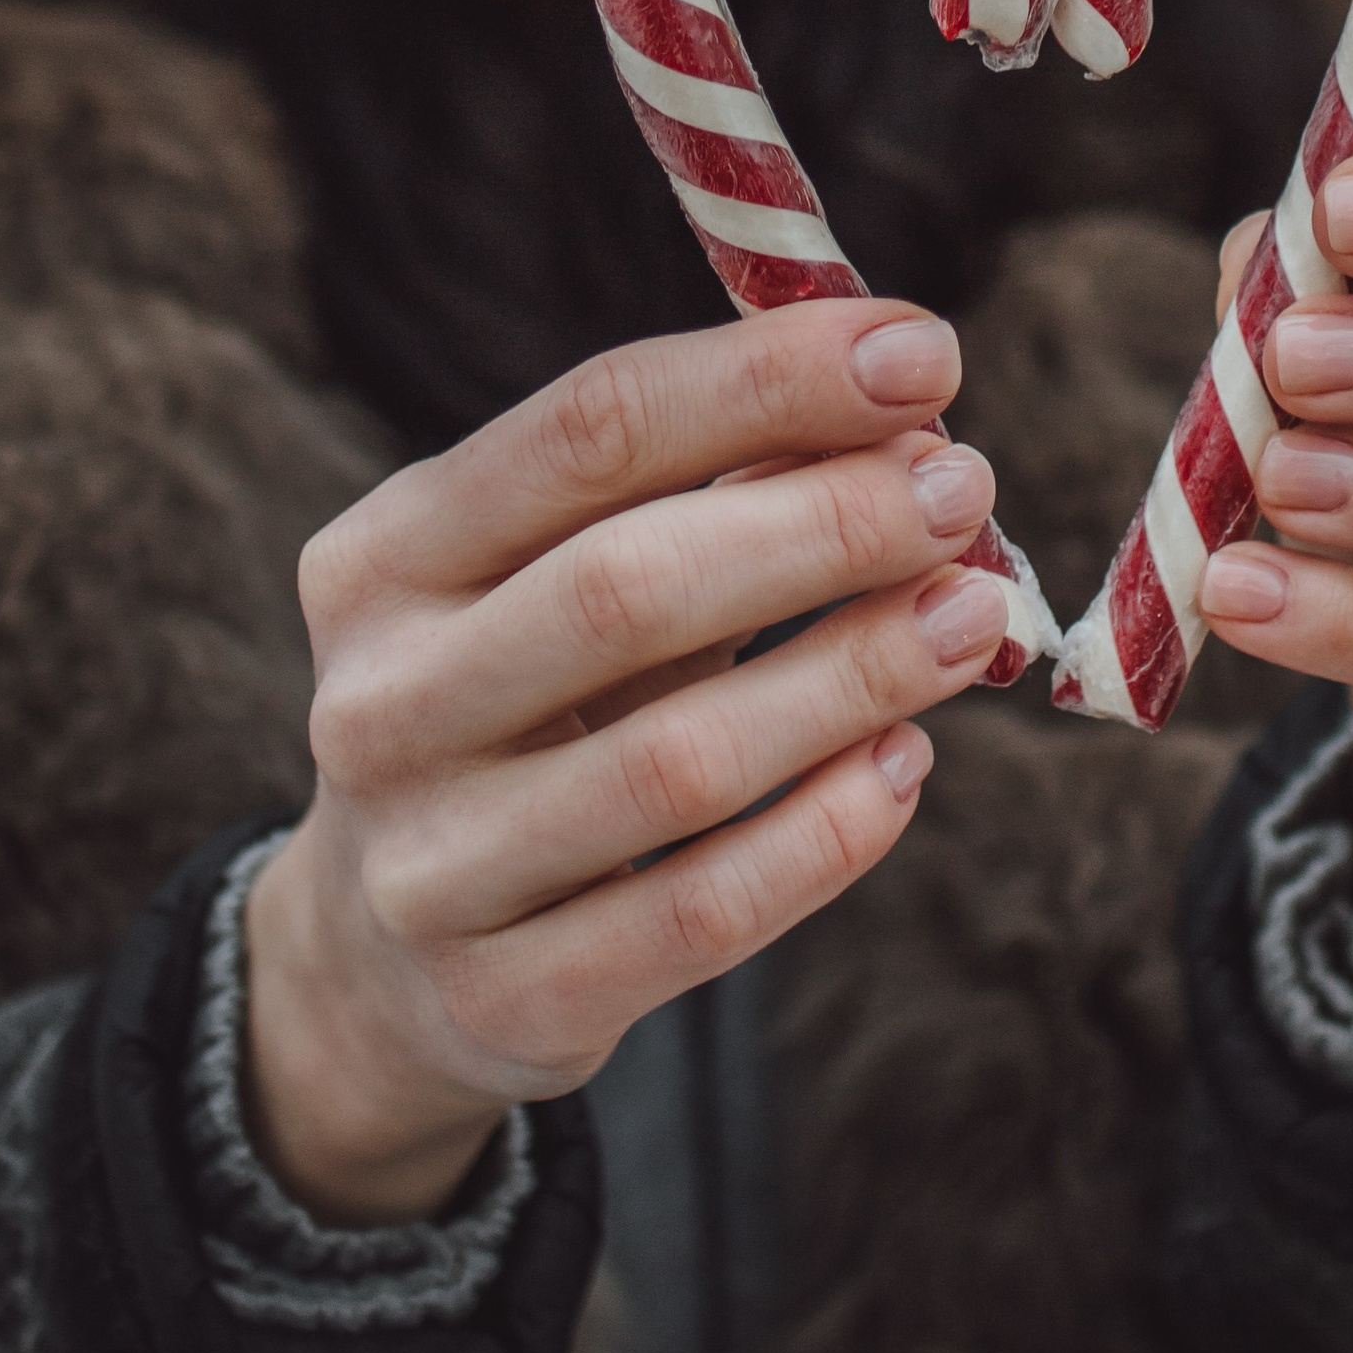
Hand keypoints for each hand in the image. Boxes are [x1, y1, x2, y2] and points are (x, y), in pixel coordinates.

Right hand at [244, 302, 1008, 1223]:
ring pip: (679, 764)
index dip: (766, 381)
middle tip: (961, 494)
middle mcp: (380, 705)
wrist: (385, 962)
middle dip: (824, 525)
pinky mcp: (502, 999)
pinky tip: (905, 765)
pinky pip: (701, 915)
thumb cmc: (528, 710)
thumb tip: (906, 421)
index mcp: (386, 557)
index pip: (586, 429)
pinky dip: (827, 836)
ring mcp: (429, 867)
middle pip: (626, 587)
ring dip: (854, 675)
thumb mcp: (565, 579)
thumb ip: (709, 492)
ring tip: (973, 619)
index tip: (922, 353)